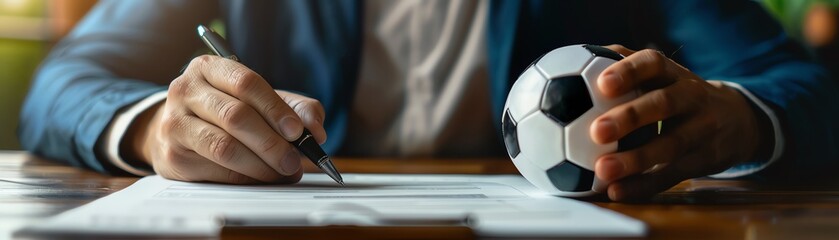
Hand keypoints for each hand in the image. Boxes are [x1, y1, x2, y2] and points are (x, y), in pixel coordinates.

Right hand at [125, 55, 326, 183]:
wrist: (178, 130)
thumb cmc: (225, 111)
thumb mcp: (260, 100)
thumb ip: (295, 109)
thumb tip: (317, 131)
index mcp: (209, 67)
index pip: (246, 84)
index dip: (275, 109)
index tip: (298, 132)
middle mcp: (186, 90)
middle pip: (236, 116)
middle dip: (272, 143)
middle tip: (295, 160)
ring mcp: (174, 122)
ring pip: (225, 147)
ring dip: (261, 165)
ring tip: (283, 172)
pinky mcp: (172, 155)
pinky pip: (216, 170)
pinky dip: (245, 178)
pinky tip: (261, 178)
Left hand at [590, 45, 769, 200]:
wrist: (737, 119)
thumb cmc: (678, 93)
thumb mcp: (662, 75)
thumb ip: (624, 64)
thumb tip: (575, 54)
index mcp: (674, 73)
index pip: (653, 63)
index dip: (629, 71)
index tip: (602, 83)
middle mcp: (692, 97)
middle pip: (664, 104)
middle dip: (630, 117)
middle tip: (596, 131)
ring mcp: (702, 129)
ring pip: (670, 145)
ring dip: (635, 159)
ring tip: (603, 170)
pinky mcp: (705, 159)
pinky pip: (673, 175)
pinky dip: (644, 185)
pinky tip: (616, 192)